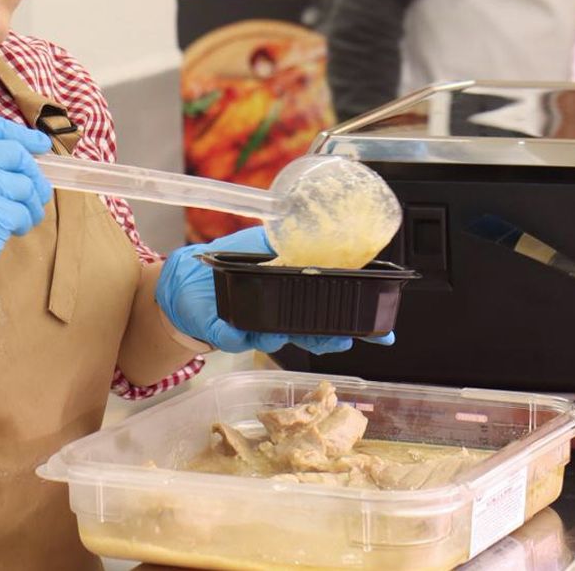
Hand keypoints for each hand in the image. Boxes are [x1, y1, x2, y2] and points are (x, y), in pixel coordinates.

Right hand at [0, 115, 52, 307]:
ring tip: (21, 219)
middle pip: (16, 154)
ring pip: (26, 185)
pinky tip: (12, 232)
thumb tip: (24, 159)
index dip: (22, 134)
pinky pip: (24, 212)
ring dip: (31, 205)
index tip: (41, 145)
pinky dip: (24, 223)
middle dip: (34, 175)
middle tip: (37, 194)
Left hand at [156, 226, 396, 353]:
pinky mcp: (225, 332)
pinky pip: (233, 338)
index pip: (332, 315)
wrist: (190, 278)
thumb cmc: (233, 261)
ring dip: (283, 338)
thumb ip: (294, 243)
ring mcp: (253, 330)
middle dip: (328, 339)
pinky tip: (241, 334)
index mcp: (294, 300)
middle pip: (311, 336)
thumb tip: (325, 233)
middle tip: (344, 337)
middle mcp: (279, 321)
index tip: (383, 334)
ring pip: (274, 341)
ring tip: (288, 333)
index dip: (357, 325)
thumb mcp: (268, 245)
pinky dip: (236, 336)